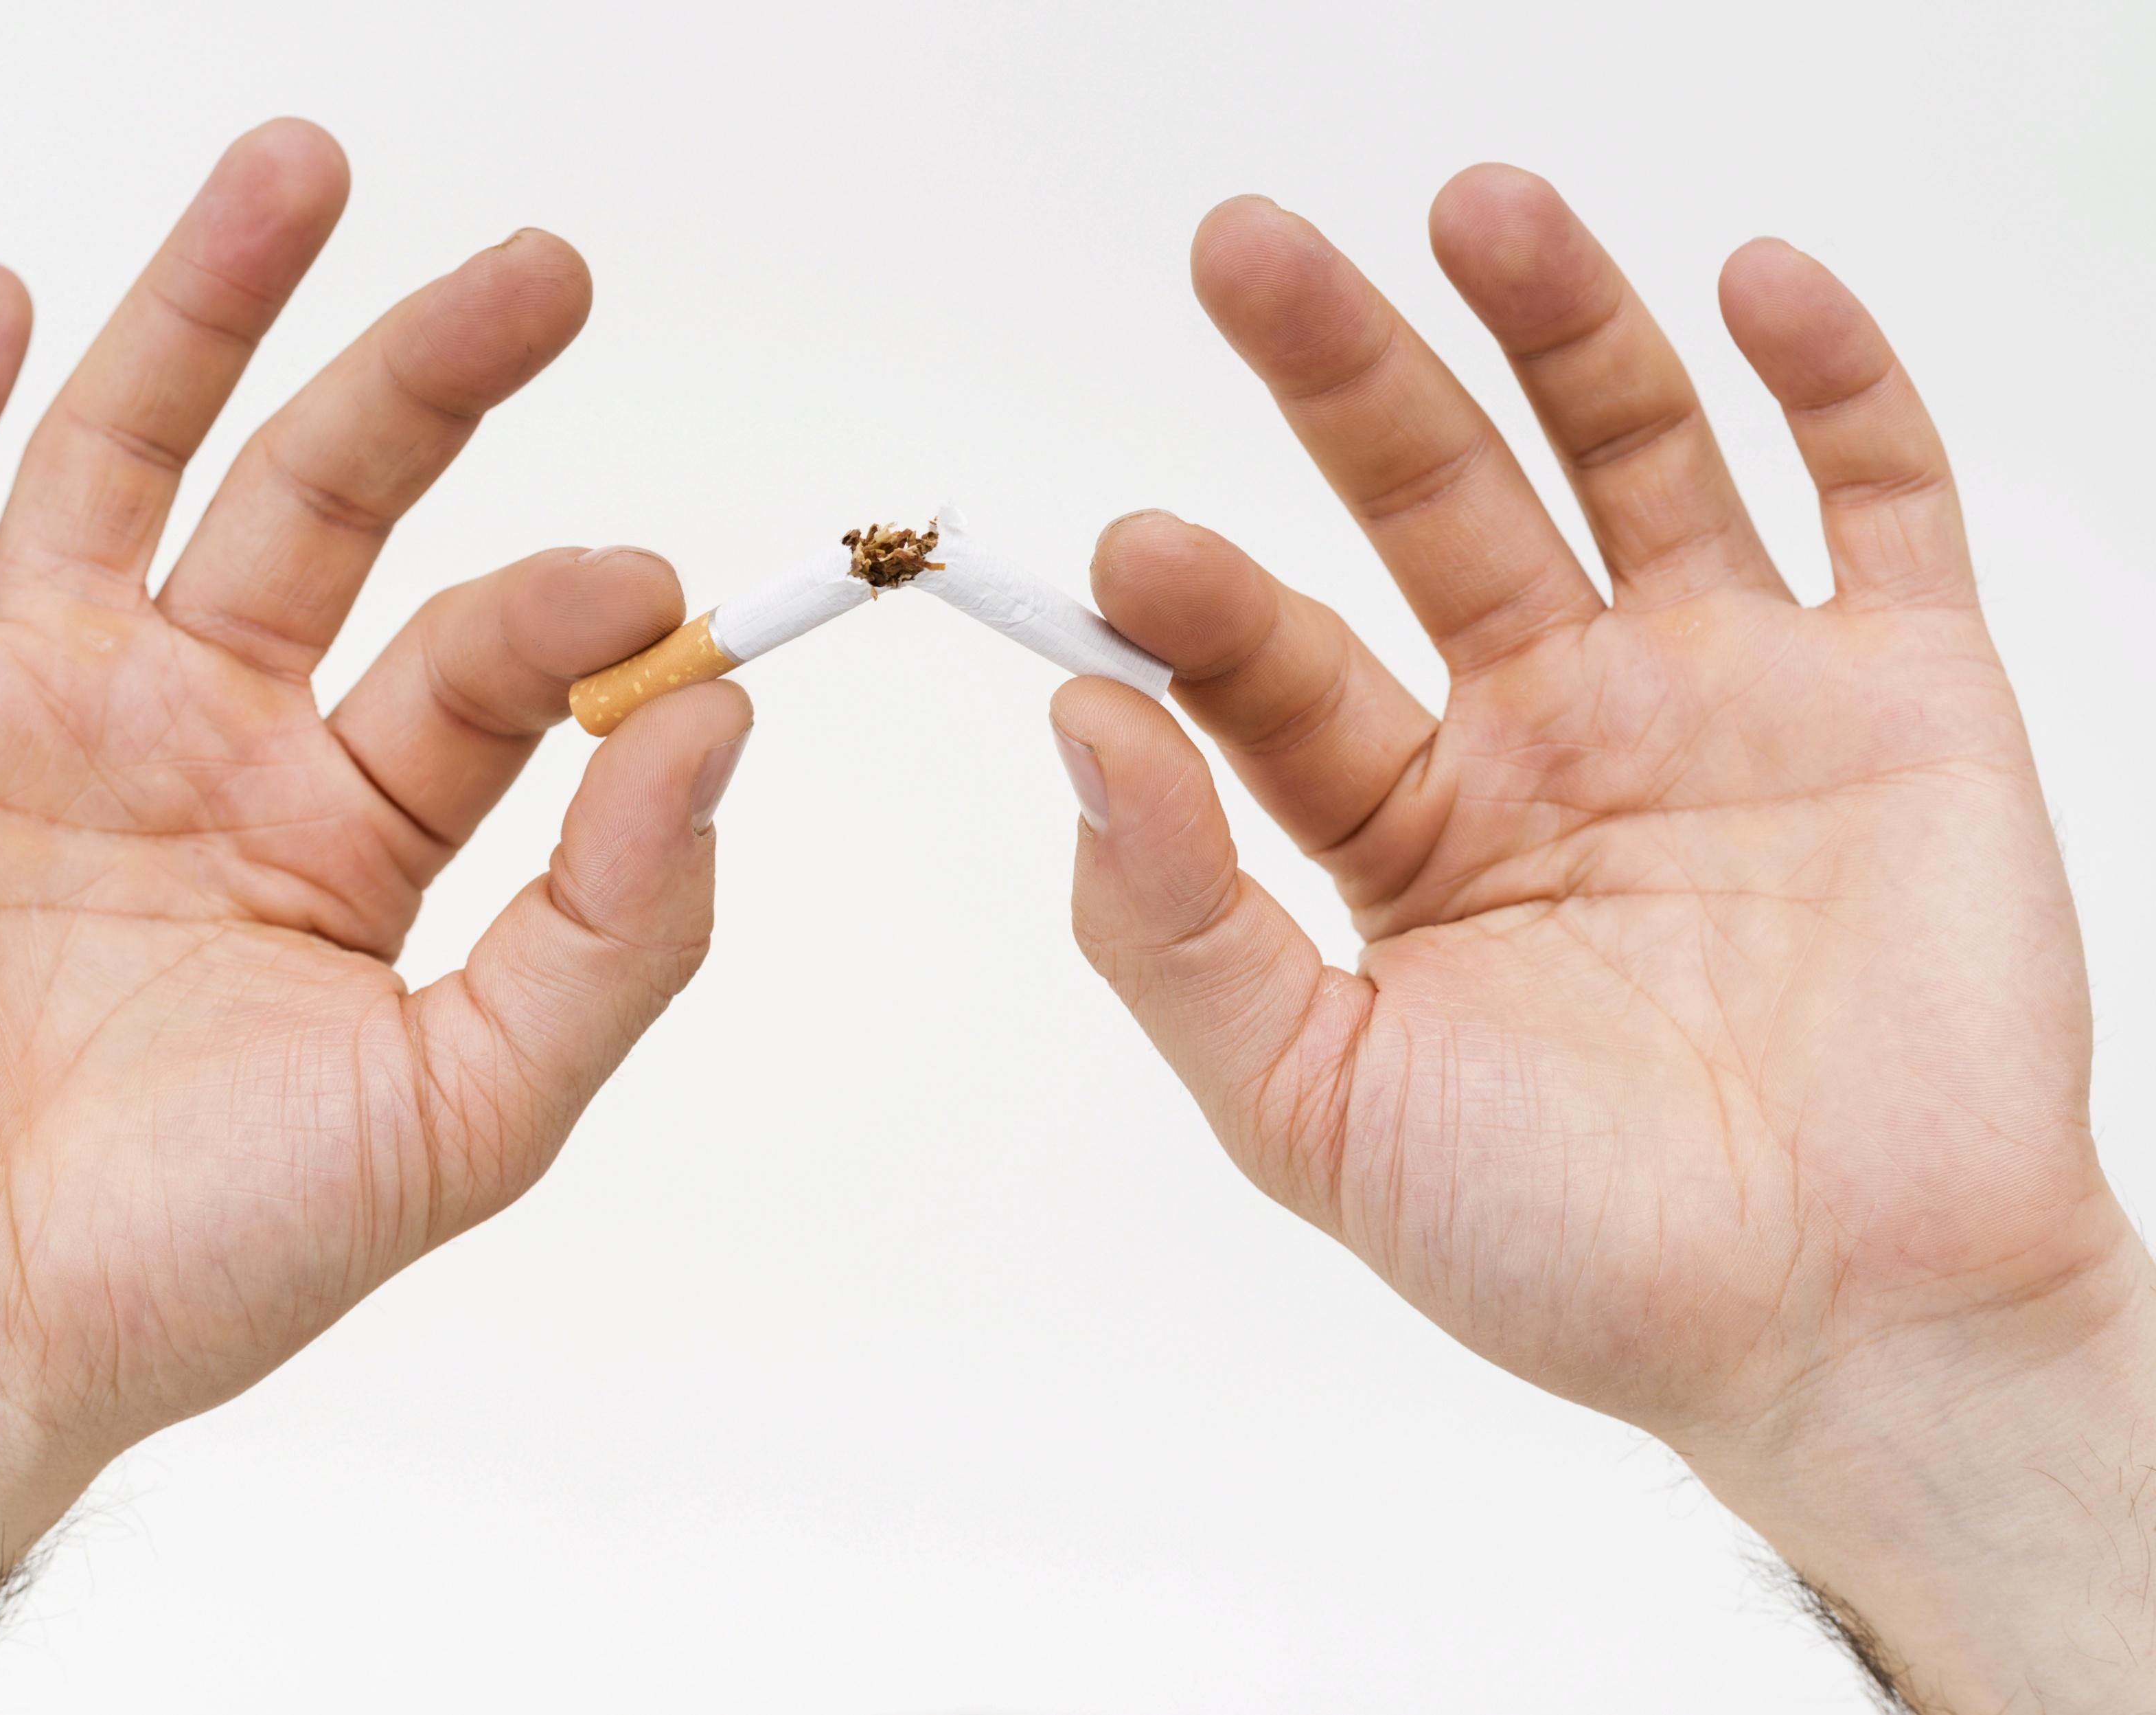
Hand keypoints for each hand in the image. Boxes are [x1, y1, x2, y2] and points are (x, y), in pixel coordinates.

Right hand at [0, 120, 749, 1711]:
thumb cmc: (197, 1261)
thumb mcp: (468, 1109)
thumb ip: (617, 928)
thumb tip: (718, 729)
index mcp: (349, 829)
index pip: (484, 659)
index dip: (573, 604)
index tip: (651, 586)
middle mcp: (206, 742)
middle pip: (332, 503)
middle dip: (433, 377)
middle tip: (544, 274)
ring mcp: (39, 709)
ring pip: (134, 457)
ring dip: (213, 313)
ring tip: (308, 173)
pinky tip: (12, 299)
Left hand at [1056, 168, 2153, 1706]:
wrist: (1845, 1337)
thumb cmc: (1576, 1253)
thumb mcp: (1316, 1112)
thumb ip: (1177, 933)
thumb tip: (1078, 738)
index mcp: (1409, 827)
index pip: (1282, 670)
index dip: (1207, 602)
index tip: (1130, 550)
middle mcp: (1554, 731)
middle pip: (1433, 504)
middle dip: (1343, 375)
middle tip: (1245, 251)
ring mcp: (1727, 695)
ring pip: (1632, 454)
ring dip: (1556, 324)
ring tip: (1475, 207)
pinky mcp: (1903, 695)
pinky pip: (1876, 497)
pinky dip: (1829, 382)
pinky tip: (1749, 286)